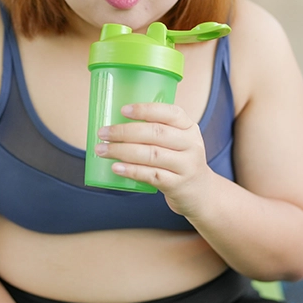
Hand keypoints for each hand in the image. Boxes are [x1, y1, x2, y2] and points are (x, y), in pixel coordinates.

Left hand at [95, 103, 212, 215]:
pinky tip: (116, 167)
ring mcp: (185, 166)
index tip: (123, 110)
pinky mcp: (177, 184)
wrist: (200, 192)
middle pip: (156, 133)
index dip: (145, 110)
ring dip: (122, 151)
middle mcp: (191, 144)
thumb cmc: (180, 161)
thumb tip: (116, 122)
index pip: (170, 113)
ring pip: (151, 154)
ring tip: (102, 150)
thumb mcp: (178, 141)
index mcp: (189, 127)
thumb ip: (157, 130)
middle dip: (125, 132)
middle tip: (103, 133)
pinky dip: (131, 170)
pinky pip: (151, 175)